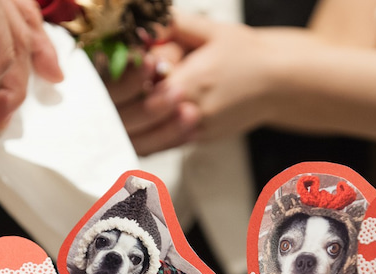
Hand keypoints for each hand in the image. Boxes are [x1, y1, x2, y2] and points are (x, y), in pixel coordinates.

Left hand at [108, 11, 277, 154]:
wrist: (280, 82)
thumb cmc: (245, 52)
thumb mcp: (209, 30)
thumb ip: (172, 25)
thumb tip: (139, 26)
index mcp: (193, 81)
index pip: (147, 97)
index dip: (124, 94)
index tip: (106, 88)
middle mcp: (194, 111)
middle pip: (143, 124)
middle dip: (117, 119)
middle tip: (95, 112)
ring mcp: (198, 130)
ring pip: (151, 142)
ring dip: (126, 136)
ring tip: (103, 129)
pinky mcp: (201, 139)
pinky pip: (165, 147)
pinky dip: (143, 144)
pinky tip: (126, 138)